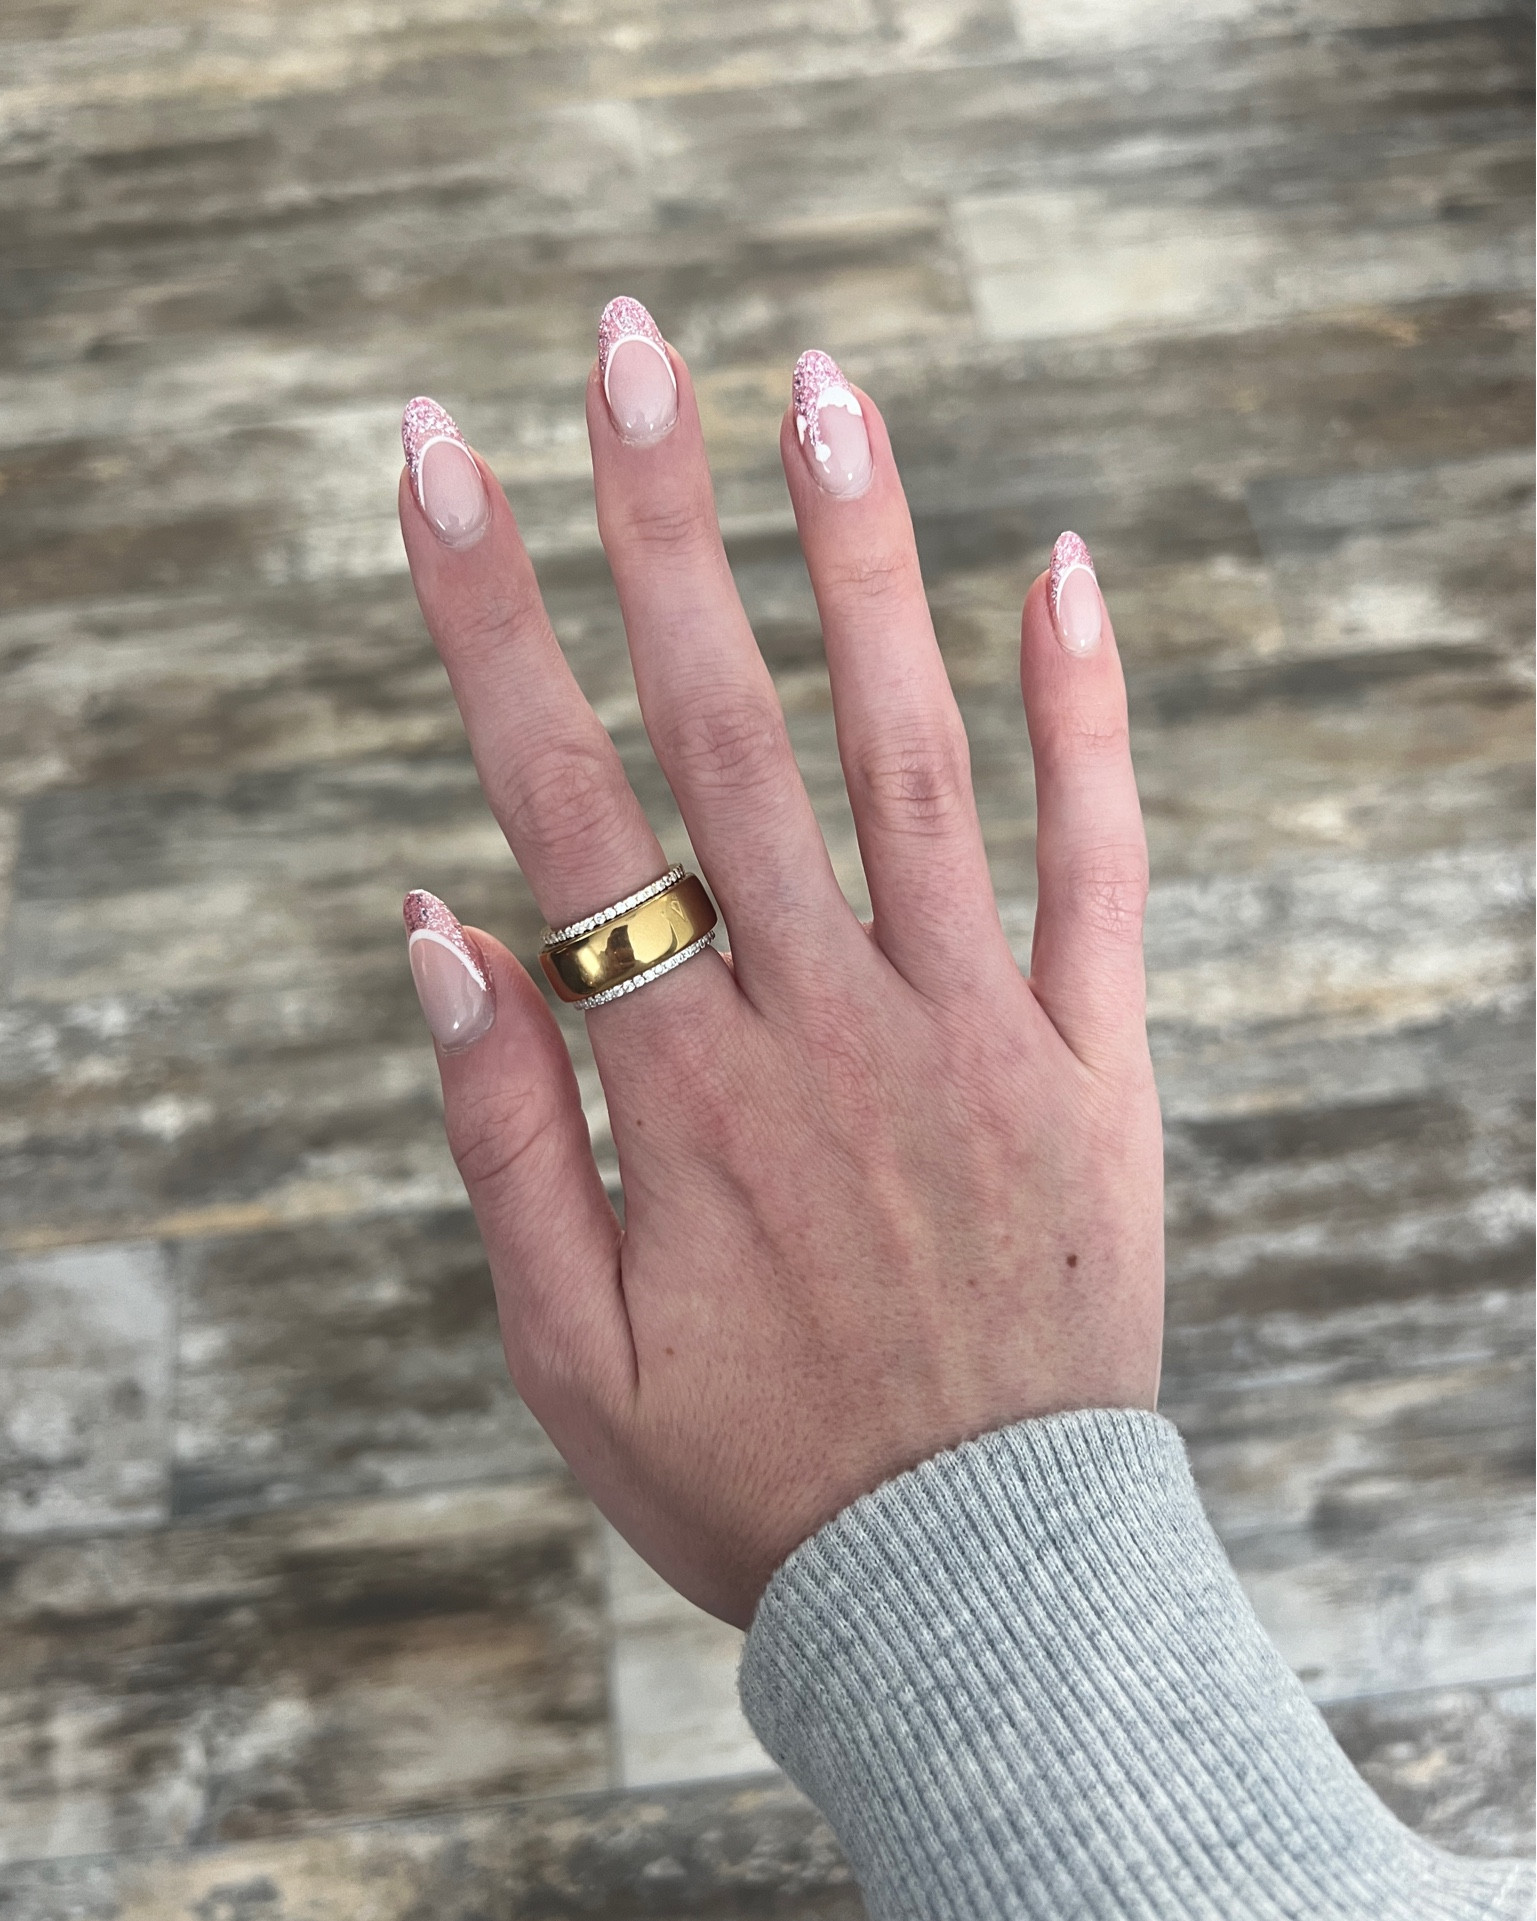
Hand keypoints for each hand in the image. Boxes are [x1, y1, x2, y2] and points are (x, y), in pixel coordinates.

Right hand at [397, 309, 1162, 1628]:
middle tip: (628, 344)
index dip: (492, 622)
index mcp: (684, 1089)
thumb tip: (438, 922)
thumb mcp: (565, 1351)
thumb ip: (502, 1133)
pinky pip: (1104, 862)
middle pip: (734, 733)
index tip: (441, 461)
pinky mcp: (1098, 1065)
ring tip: (822, 392)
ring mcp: (979, 1032)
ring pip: (918, 758)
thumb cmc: (746, 1478)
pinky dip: (1090, 715)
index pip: (565, 805)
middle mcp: (832, 1026)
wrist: (976, 1596)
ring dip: (866, 567)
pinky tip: (1064, 568)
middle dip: (666, 525)